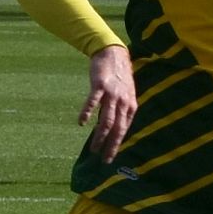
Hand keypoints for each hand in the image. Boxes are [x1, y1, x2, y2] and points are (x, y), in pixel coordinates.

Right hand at [80, 44, 136, 161]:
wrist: (114, 54)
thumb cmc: (118, 76)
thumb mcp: (125, 95)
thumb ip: (121, 110)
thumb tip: (114, 128)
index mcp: (130, 105)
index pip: (124, 129)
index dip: (117, 144)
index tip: (110, 157)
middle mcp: (123, 101)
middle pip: (117, 128)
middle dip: (110, 145)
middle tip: (104, 159)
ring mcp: (112, 94)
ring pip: (106, 119)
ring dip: (100, 136)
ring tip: (94, 148)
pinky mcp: (100, 85)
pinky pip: (93, 101)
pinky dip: (87, 112)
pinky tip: (82, 122)